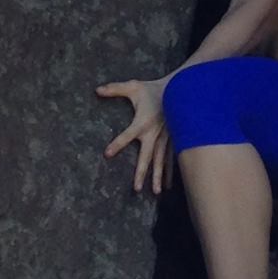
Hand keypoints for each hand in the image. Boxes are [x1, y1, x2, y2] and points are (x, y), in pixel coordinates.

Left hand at [97, 77, 174, 194]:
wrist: (180, 88)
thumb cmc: (154, 88)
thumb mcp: (134, 86)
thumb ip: (115, 89)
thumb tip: (96, 90)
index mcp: (143, 122)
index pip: (127, 134)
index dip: (118, 143)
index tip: (107, 153)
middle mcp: (154, 133)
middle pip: (147, 156)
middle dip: (142, 172)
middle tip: (136, 188)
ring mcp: (165, 137)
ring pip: (161, 160)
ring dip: (158, 176)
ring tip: (155, 192)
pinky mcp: (173, 139)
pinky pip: (171, 157)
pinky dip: (169, 171)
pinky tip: (167, 184)